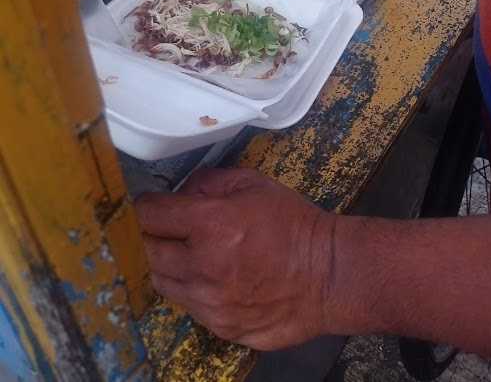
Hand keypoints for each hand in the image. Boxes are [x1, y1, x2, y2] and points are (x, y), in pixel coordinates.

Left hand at [136, 168, 335, 349]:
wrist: (328, 274)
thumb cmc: (292, 224)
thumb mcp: (252, 184)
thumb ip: (208, 182)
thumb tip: (181, 192)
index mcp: (210, 224)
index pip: (150, 215)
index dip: (144, 206)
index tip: (149, 204)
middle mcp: (202, 266)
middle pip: (147, 251)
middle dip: (150, 235)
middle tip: (164, 228)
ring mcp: (209, 302)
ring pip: (162, 281)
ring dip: (167, 264)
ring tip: (188, 253)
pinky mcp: (219, 326)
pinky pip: (187, 304)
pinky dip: (190, 289)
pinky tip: (210, 276)